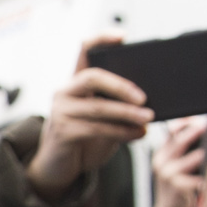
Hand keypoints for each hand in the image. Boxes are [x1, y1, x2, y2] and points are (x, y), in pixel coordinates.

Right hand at [27, 34, 149, 199]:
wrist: (57, 170)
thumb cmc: (83, 142)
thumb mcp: (103, 121)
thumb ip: (118, 110)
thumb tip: (148, 106)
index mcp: (76, 83)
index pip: (84, 50)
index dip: (102, 39)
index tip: (123, 36)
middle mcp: (65, 92)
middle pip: (93, 77)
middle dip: (121, 85)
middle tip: (144, 97)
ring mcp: (61, 112)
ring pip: (98, 107)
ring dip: (127, 113)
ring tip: (148, 118)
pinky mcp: (63, 132)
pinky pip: (97, 128)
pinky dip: (121, 132)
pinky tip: (137, 134)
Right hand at [147, 115, 206, 206]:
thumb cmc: (177, 191)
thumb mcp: (174, 168)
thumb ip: (183, 150)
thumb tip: (202, 128)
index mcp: (161, 154)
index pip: (173, 130)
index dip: (188, 122)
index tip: (203, 118)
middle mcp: (162, 161)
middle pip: (183, 138)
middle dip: (200, 131)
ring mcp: (169, 174)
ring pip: (196, 156)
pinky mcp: (179, 186)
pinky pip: (201, 176)